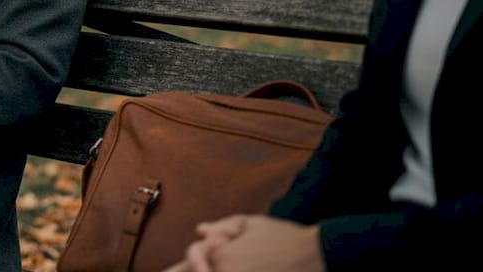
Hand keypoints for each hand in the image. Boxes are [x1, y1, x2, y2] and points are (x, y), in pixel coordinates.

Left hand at [161, 215, 323, 271]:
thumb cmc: (284, 238)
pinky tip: (226, 270)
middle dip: (182, 270)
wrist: (319, 256)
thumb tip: (200, 230)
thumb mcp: (252, 223)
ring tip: (181, 270)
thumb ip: (223, 227)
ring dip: (202, 271)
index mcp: (219, 254)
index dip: (172, 270)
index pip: (189, 263)